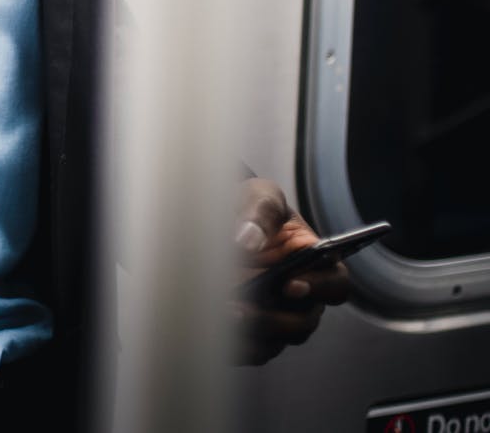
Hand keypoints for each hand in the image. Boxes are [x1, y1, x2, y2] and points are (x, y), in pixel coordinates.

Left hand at [231, 178, 350, 364]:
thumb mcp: (260, 196)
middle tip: (241, 307)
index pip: (335, 284)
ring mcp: (277, 314)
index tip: (292, 284)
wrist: (221, 216)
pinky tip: (211, 329)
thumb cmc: (250, 207)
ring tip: (221, 316)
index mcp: (315, 262)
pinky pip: (251, 349)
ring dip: (252, 334)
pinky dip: (235, 345)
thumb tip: (248, 240)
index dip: (319, 288)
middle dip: (274, 318)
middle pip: (303, 321)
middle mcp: (300, 295)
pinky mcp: (252, 330)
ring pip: (276, 340)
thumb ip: (260, 213)